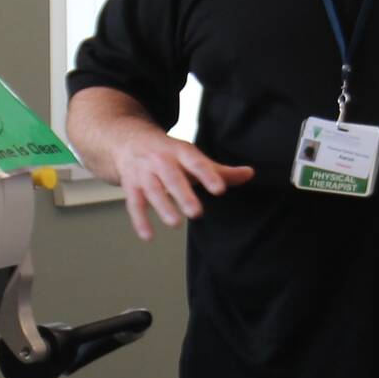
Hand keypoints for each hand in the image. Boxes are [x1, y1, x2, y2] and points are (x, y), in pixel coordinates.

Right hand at [114, 133, 254, 240]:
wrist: (128, 140)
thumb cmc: (169, 154)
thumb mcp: (192, 157)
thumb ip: (220, 170)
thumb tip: (250, 174)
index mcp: (180, 151)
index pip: (196, 162)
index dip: (208, 175)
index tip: (219, 190)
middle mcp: (160, 160)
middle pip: (172, 177)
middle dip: (183, 194)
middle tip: (196, 213)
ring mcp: (144, 173)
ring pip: (152, 190)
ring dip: (162, 207)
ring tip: (175, 223)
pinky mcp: (131, 186)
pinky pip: (135, 204)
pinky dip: (140, 221)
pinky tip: (148, 237)